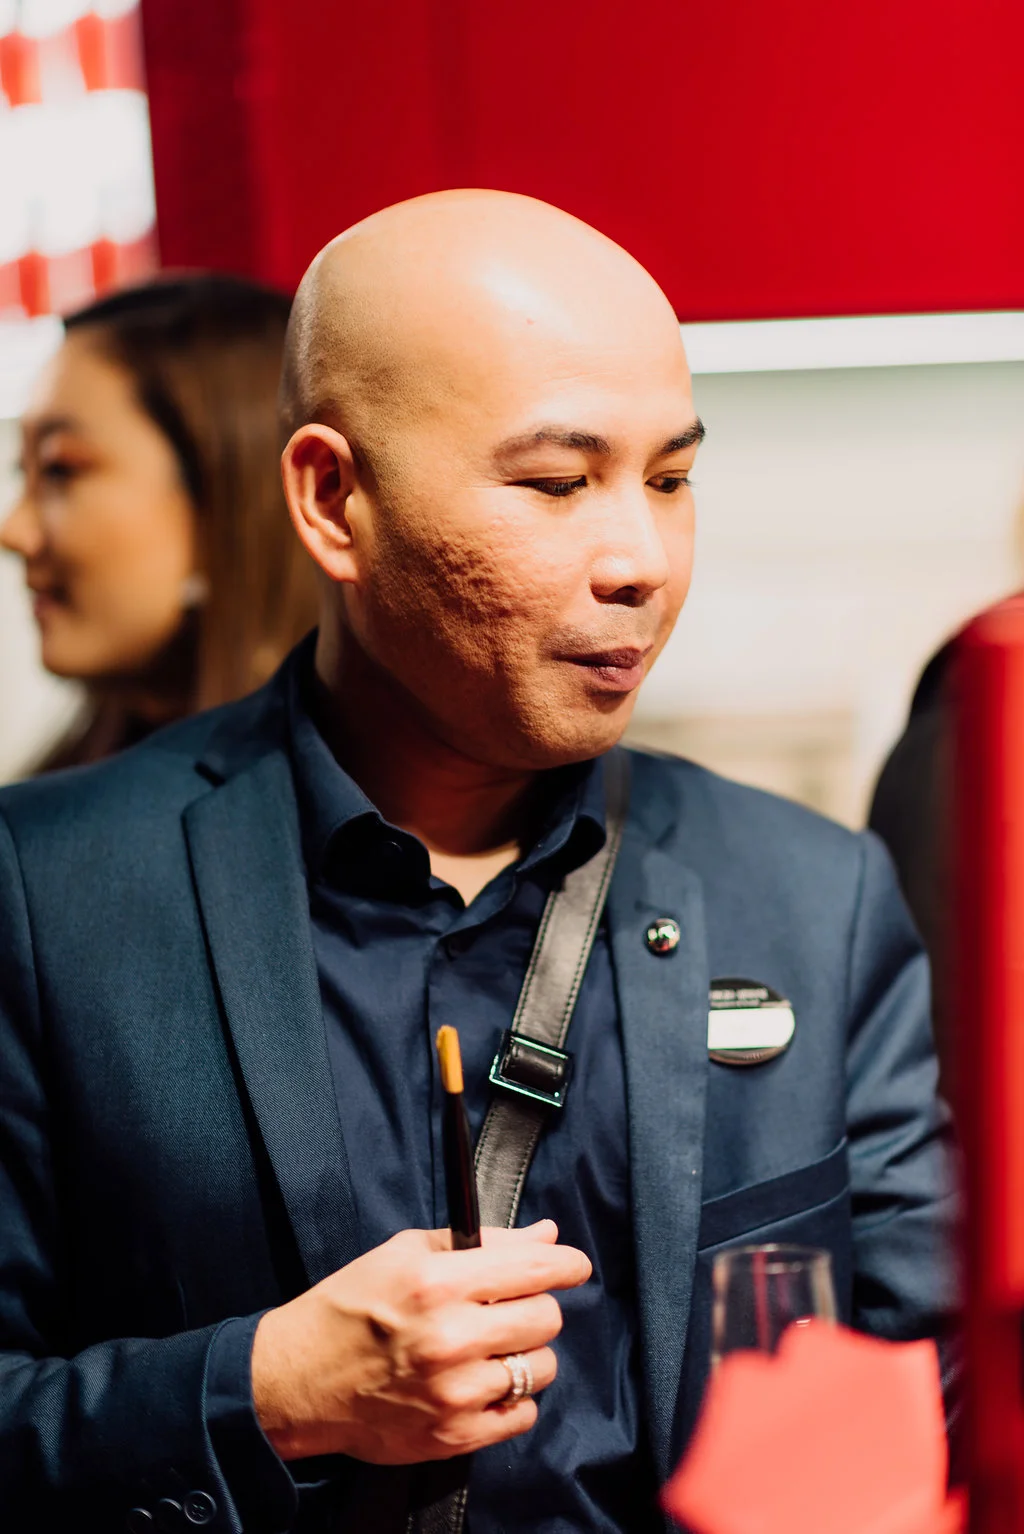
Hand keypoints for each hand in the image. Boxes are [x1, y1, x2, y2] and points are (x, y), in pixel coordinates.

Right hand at [251, 1219, 590, 1463]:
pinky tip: (484, 1382)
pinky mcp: (453, 1436)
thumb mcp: (404, 1253)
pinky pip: (522, 1414)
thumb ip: (482, 1243)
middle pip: (545, 1317)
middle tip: (512, 1308)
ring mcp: (454, 1392)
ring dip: (526, 1355)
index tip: (574, 1265)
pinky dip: (513, 1397)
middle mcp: (450, 1338)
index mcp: (437, 1283)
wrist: (298, 1381)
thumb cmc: (350, 1307)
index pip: (532, 1267)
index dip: (565, 1263)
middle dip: (536, 1307)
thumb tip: (545, 1236)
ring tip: (491, 1348)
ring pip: (541, 1367)